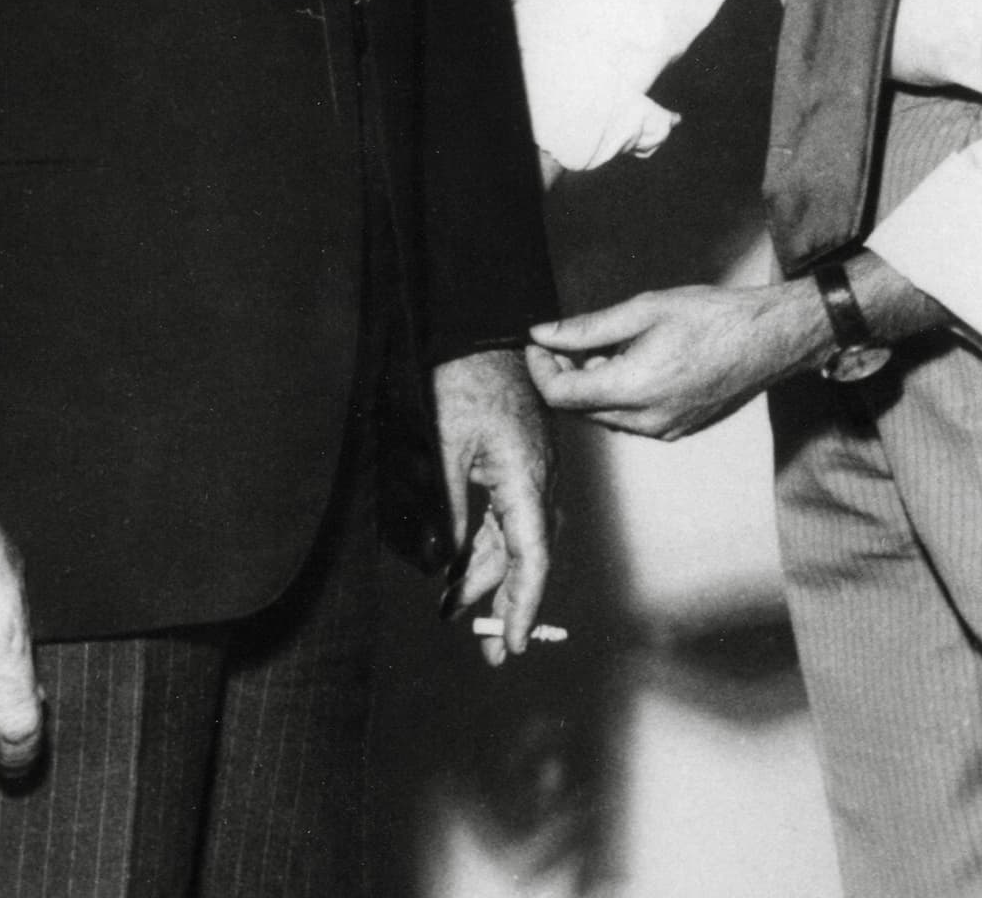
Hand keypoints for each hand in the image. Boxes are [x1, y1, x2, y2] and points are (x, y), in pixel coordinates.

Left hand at [433, 347, 553, 664]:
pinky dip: (487, 547)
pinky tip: (465, 566)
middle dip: (508, 605)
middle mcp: (538, 481)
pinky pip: (507, 517)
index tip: (517, 644)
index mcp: (526, 479)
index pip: (531, 558)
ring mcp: (530, 472)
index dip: (524, 606)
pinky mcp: (517, 464)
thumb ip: (447, 508)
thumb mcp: (443, 446)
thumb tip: (443, 563)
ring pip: (515, 539)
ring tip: (462, 613)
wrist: (478, 331)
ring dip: (492, 578)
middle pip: (526, 556)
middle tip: (493, 650)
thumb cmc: (463, 378)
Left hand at [528, 282, 825, 439]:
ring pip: (605, 415)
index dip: (540, 368)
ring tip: (609, 345)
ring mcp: (664, 430)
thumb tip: (544, 334)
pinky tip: (634, 363)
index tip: (539, 343)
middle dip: (566, 374)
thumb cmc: (713, 318)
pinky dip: (619, 394)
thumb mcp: (643, 310)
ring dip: (593, 384)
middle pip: (580, 408)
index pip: (561, 396)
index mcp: (634, 389)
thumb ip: (587, 328)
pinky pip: (631, 420)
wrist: (769, 339)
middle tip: (571, 338)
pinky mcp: (677, 430)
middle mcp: (646, 421)